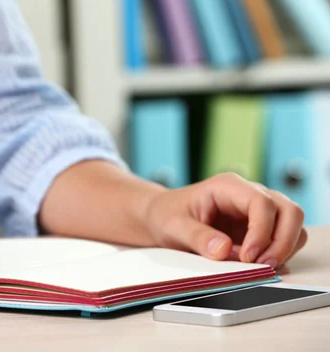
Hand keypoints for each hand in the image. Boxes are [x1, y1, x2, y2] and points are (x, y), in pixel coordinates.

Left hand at [143, 172, 306, 268]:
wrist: (161, 218)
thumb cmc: (166, 215)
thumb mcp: (173, 226)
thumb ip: (196, 237)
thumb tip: (222, 250)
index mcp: (228, 186)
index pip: (262, 202)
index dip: (261, 231)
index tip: (248, 256)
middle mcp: (248, 194)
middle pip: (288, 210)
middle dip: (281, 241)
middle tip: (262, 266)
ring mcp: (257, 211)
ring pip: (292, 224)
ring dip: (283, 248)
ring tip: (259, 267)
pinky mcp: (259, 228)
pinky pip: (283, 239)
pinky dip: (279, 253)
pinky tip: (257, 265)